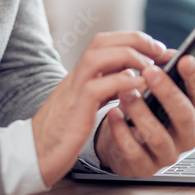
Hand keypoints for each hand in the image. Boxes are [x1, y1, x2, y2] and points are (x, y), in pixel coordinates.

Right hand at [31, 31, 165, 185]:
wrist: (34, 153)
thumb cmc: (63, 132)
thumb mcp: (86, 104)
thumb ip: (106, 88)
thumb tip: (131, 76)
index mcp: (80, 75)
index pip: (103, 42)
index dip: (132, 40)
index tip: (156, 48)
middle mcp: (76, 77)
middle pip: (101, 42)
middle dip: (134, 40)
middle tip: (160, 51)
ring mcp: (73, 91)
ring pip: (97, 57)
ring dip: (128, 56)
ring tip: (151, 66)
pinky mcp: (75, 110)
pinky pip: (97, 88)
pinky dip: (121, 82)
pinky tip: (140, 86)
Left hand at [95, 50, 194, 177]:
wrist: (126, 140)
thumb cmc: (152, 111)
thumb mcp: (170, 91)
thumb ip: (188, 74)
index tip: (184, 59)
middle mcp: (186, 137)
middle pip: (184, 116)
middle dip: (168, 92)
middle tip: (150, 71)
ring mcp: (166, 155)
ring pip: (158, 136)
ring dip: (141, 112)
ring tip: (125, 92)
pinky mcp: (144, 166)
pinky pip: (134, 151)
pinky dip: (121, 131)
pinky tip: (114, 114)